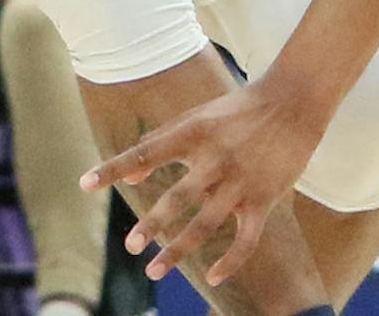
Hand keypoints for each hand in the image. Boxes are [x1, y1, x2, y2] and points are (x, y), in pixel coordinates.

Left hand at [81, 79, 321, 287]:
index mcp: (194, 131)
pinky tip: (213, 276)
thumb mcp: (198, 116)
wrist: (293, 102)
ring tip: (155, 271)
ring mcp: (241, 181)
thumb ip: (163, 142)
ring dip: (180, 249)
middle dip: (153, 223)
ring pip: (206, 224)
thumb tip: (132, 175)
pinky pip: (245, 239)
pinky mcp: (264, 199)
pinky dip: (230, 261)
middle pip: (178, 196)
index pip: (146, 151)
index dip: (114, 167)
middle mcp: (215, 157)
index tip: (85, 184)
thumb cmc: (238, 108)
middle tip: (131, 246)